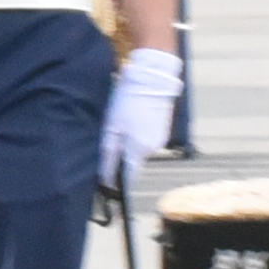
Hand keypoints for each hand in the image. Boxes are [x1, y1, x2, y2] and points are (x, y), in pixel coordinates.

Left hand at [113, 48, 183, 181]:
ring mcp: (160, 141)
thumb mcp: (111, 128)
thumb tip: (106, 175)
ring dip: (129, 147)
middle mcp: (152, 148)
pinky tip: (132, 124)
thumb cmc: (128, 103)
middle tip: (110, 142)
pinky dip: (137, 138)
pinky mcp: (163, 133)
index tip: (108, 186)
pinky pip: (146, 142)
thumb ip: (109, 154)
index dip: (118, 182)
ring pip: (139, 152)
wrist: (151, 82)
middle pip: (133, 163)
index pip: (129, 176)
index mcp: (138, 149)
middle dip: (121, 159)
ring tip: (121, 129)